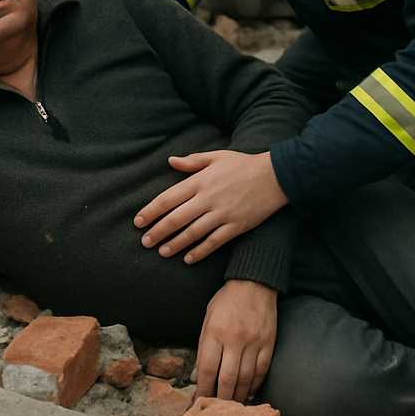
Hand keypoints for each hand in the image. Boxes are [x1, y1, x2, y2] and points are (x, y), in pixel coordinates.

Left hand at [134, 150, 287, 262]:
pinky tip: (188, 258)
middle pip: (176, 218)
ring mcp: (222, 214)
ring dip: (175, 244)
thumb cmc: (243, 164)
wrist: (275, 176)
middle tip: (145, 242)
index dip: (151, 211)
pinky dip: (200, 251)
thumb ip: (192, 161)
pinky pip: (214, 242)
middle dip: (158, 232)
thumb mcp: (216, 156)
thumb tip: (170, 161)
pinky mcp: (236, 226)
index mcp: (200, 181)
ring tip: (162, 252)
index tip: (138, 221)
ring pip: (192, 233)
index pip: (168, 198)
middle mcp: (208, 198)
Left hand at [197, 279, 277, 401]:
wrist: (254, 283)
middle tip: (217, 410)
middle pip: (226, 379)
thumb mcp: (208, 317)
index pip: (206, 368)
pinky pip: (261, 371)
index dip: (203, 389)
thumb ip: (205, 343)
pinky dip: (254, 385)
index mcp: (215, 331)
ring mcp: (254, 342)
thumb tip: (201, 373)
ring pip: (245, 379)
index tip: (200, 402)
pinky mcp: (268, 343)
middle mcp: (234, 338)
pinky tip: (248, 392)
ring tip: (231, 406)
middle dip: (221, 398)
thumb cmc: (227, 300)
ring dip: (238, 396)